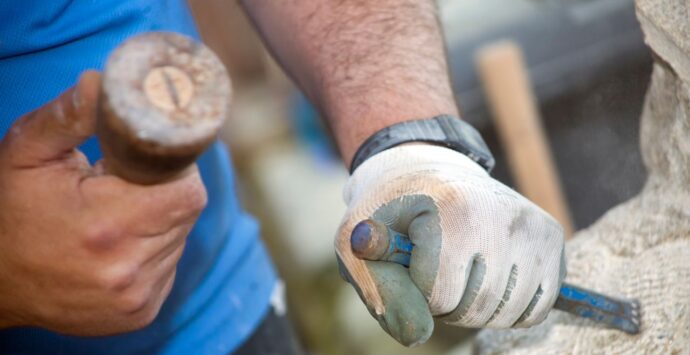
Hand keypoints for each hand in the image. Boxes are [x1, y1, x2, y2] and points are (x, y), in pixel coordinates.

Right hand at [0, 72, 206, 334]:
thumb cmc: (9, 213)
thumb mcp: (27, 155)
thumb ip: (69, 117)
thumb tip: (104, 84)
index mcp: (108, 225)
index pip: (188, 190)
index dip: (176, 170)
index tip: (150, 163)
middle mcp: (128, 269)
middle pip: (186, 214)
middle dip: (164, 193)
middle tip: (125, 187)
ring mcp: (136, 297)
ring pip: (178, 239)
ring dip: (158, 223)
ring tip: (115, 219)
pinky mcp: (140, 313)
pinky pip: (167, 267)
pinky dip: (151, 252)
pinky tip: (116, 248)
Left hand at [335, 144, 564, 345]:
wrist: (428, 172)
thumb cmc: (391, 212)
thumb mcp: (360, 241)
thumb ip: (380, 289)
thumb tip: (418, 335)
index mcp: (455, 210)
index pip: (440, 295)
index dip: (417, 289)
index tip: (410, 259)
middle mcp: (504, 217)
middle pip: (476, 309)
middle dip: (445, 303)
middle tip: (433, 268)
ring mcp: (534, 229)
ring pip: (508, 314)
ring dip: (475, 309)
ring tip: (458, 271)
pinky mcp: (552, 240)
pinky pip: (536, 309)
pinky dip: (508, 308)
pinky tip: (487, 278)